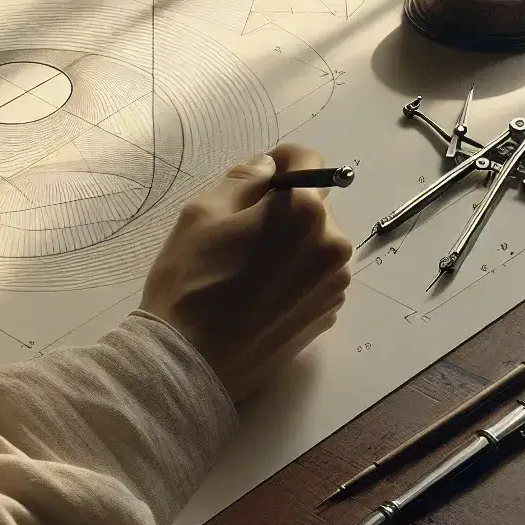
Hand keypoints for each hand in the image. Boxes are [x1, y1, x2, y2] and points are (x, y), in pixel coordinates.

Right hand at [140, 143, 352, 401]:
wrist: (191, 363)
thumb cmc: (190, 282)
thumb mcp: (202, 213)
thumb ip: (243, 180)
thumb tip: (268, 167)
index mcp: (305, 212)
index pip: (308, 161)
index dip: (280, 163)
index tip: (258, 180)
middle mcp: (333, 246)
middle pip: (314, 206)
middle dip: (285, 208)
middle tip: (242, 231)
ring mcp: (334, 286)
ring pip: (316, 244)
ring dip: (293, 244)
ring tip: (250, 268)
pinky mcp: (327, 316)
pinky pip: (316, 278)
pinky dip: (296, 275)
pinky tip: (261, 294)